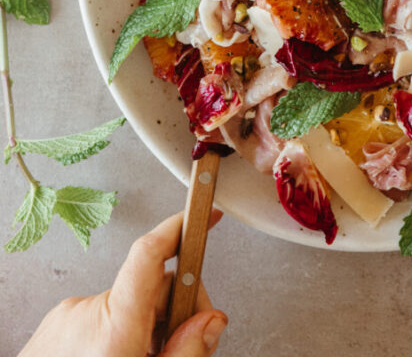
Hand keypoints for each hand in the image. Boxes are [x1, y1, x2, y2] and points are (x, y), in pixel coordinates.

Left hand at [18, 210, 226, 356]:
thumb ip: (187, 353)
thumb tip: (211, 321)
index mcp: (116, 328)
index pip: (151, 255)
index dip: (181, 228)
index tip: (206, 216)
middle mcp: (87, 314)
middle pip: (152, 287)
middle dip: (175, 309)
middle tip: (184, 345)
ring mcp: (66, 317)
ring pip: (126, 304)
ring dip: (143, 327)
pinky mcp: (53, 325)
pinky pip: (98, 316)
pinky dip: (115, 333)